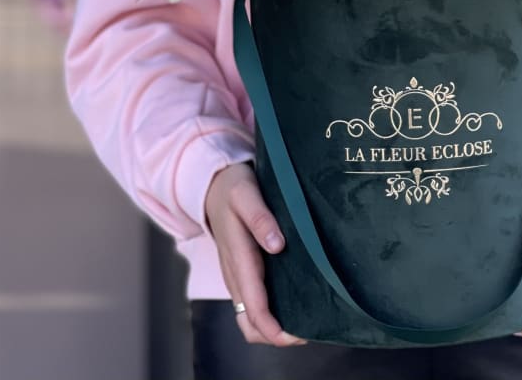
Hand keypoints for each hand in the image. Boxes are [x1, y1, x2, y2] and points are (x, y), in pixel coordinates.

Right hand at [203, 163, 305, 346]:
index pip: (253, 309)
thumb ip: (260, 218)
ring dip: (275, 326)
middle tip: (309, 329)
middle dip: (277, 335)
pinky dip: (272, 312)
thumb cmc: (233, 188)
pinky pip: (253, 303)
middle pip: (250, 324)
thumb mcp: (246, 194)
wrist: (212, 185)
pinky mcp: (242, 272)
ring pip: (250, 318)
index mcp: (238, 259)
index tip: (299, 335)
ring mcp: (237, 276)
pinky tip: (295, 301)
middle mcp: (235, 275)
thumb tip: (277, 245)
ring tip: (307, 319)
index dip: (274, 330)